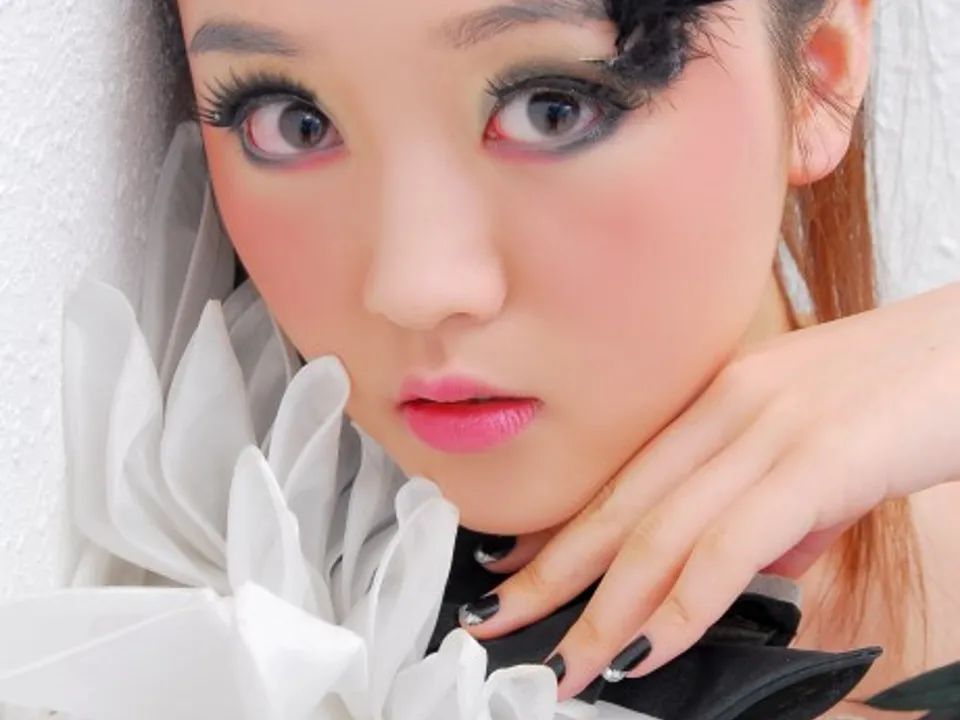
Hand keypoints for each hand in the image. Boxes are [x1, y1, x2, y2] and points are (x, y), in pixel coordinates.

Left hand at [459, 281, 959, 697]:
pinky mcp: (816, 460)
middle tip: (496, 622)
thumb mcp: (822, 444)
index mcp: (720, 400)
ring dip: (605, 612)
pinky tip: (647, 648)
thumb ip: (778, 506)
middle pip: (619, 507)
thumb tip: (753, 571)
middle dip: (550, 576)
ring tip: (566, 665)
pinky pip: (729, 547)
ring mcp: (767, 431)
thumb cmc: (909, 392)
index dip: (559, 530)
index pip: (622, 478)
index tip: (510, 569)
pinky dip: (681, 607)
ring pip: (660, 535)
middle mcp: (727, 408)